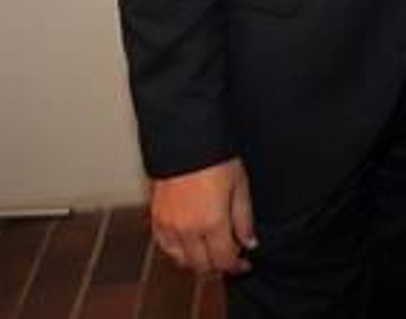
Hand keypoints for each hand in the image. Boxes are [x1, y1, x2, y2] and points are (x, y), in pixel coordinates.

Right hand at [149, 157, 256, 275]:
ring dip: (197, 261)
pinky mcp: (156, 218)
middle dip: (218, 266)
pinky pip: (165, 247)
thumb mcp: (240, 185)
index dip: (236, 265)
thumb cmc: (215, 157)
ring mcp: (169, 225)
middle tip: (230, 257)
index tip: (244, 263)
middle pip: (202, 266)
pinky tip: (188, 244)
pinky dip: (177, 251)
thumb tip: (249, 242)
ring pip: (181, 260)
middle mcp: (187, 229)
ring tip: (210, 251)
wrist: (185, 139)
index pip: (224, 260)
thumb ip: (244, 219)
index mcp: (211, 222)